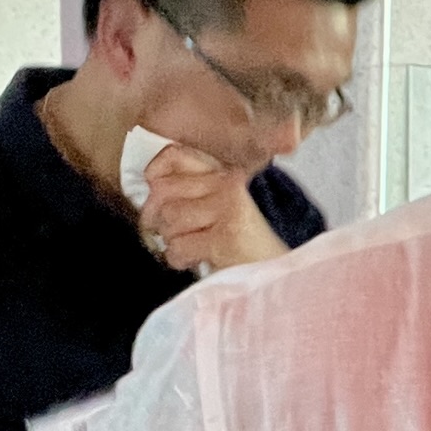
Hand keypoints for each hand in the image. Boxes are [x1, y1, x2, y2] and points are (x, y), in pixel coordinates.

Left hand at [139, 145, 287, 271]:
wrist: (280, 274)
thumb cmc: (250, 246)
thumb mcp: (224, 207)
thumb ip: (193, 190)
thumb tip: (150, 188)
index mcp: (227, 172)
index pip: (174, 155)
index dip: (155, 175)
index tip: (157, 198)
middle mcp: (229, 184)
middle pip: (163, 190)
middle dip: (160, 218)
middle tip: (173, 233)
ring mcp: (229, 209)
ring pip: (169, 218)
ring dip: (174, 241)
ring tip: (195, 249)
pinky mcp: (226, 237)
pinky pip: (179, 245)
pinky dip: (181, 259)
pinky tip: (200, 261)